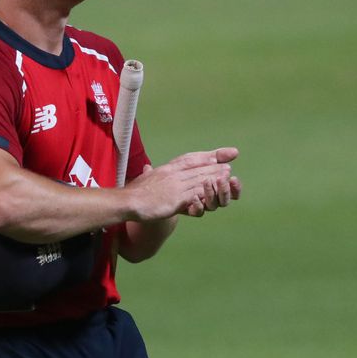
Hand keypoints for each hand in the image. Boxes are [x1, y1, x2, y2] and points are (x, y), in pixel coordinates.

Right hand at [125, 147, 240, 220]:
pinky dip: (207, 193)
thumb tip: (147, 168)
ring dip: (215, 179)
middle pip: (198, 169)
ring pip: (200, 180)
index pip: (190, 159)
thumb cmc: (134, 192)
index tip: (218, 156)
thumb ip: (149, 173)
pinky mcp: (176, 199)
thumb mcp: (144, 179)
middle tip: (228, 167)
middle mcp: (173, 174)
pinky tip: (216, 192)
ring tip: (227, 177)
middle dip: (215, 168)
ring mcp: (176, 186)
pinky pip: (195, 195)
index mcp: (167, 168)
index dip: (206, 157)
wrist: (128, 201)